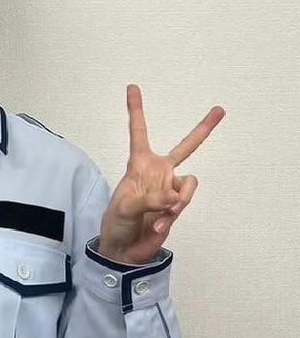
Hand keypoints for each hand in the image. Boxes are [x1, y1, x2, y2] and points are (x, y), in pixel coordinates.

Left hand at [98, 85, 224, 264]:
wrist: (125, 250)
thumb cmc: (117, 224)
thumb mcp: (124, 209)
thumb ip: (148, 200)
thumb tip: (172, 197)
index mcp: (138, 165)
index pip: (139, 132)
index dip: (136, 110)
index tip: (133, 87)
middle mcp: (158, 172)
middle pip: (186, 146)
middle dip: (204, 129)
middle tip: (221, 110)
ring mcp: (170, 188)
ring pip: (189, 183)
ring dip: (177, 200)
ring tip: (159, 216)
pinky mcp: (178, 205)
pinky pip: (185, 201)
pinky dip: (173, 213)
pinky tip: (159, 224)